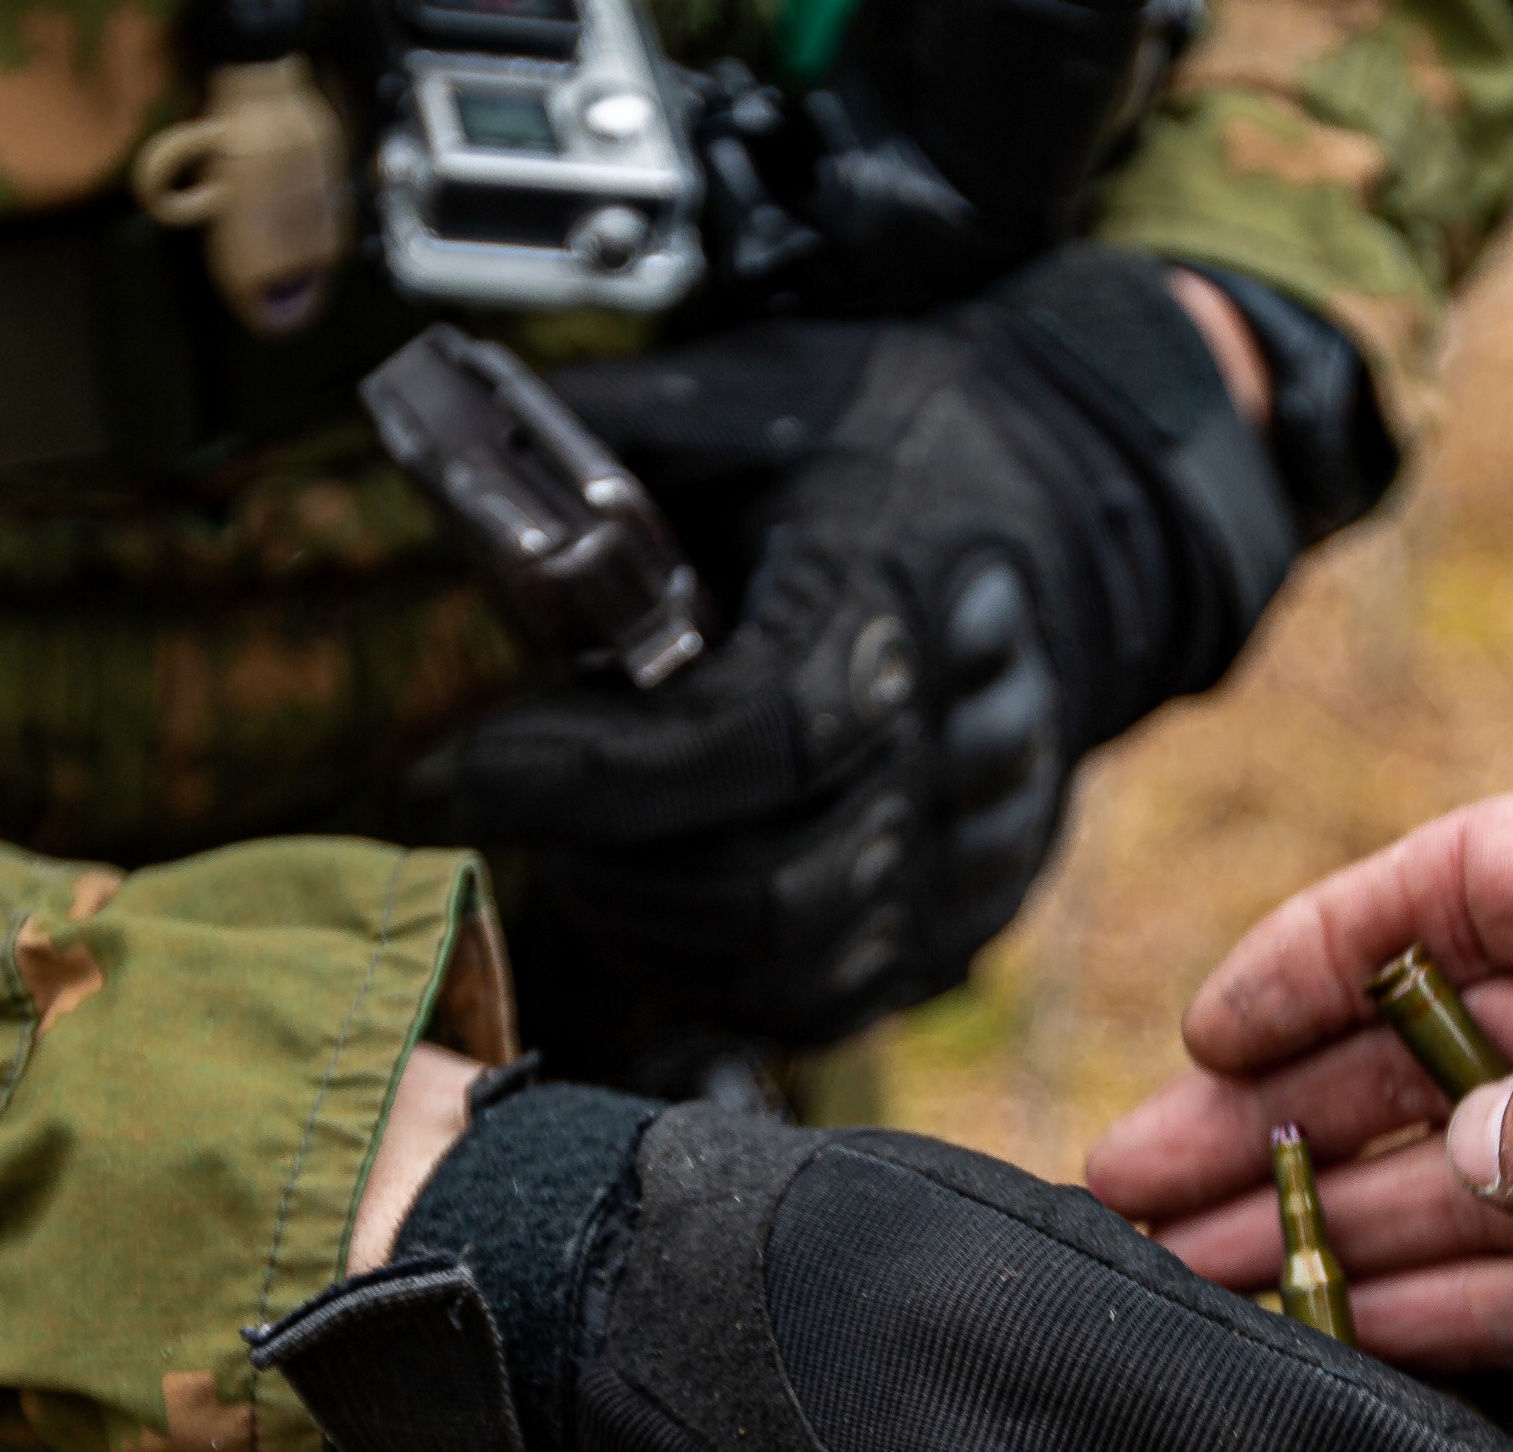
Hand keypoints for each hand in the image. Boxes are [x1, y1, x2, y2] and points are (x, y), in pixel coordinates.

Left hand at [444, 247, 1295, 1047]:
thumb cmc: (898, 446)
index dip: (594, 775)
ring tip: (582, 846)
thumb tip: (434, 444)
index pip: (745, 741)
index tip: (479, 756)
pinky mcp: (969, 911)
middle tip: (521, 793)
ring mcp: (974, 847)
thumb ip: (601, 431)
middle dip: (603, 858)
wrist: (1078, 506)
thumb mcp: (751, 392)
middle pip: (763, 880)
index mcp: (898, 604)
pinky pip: (828, 998)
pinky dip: (719, 973)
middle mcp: (958, 747)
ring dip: (649, 923)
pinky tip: (659, 899)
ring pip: (789, 960)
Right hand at [1088, 771, 1512, 1451]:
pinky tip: (1369, 1382)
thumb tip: (1464, 1156)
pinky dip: (1489, 1347)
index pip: (1466, 883)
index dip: (1320, 954)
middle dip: (1298, 1131)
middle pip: (1453, 1057)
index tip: (1200, 1041)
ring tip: (1206, 1318)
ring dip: (1363, 1253)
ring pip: (1505, 1202)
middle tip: (1141, 1218)